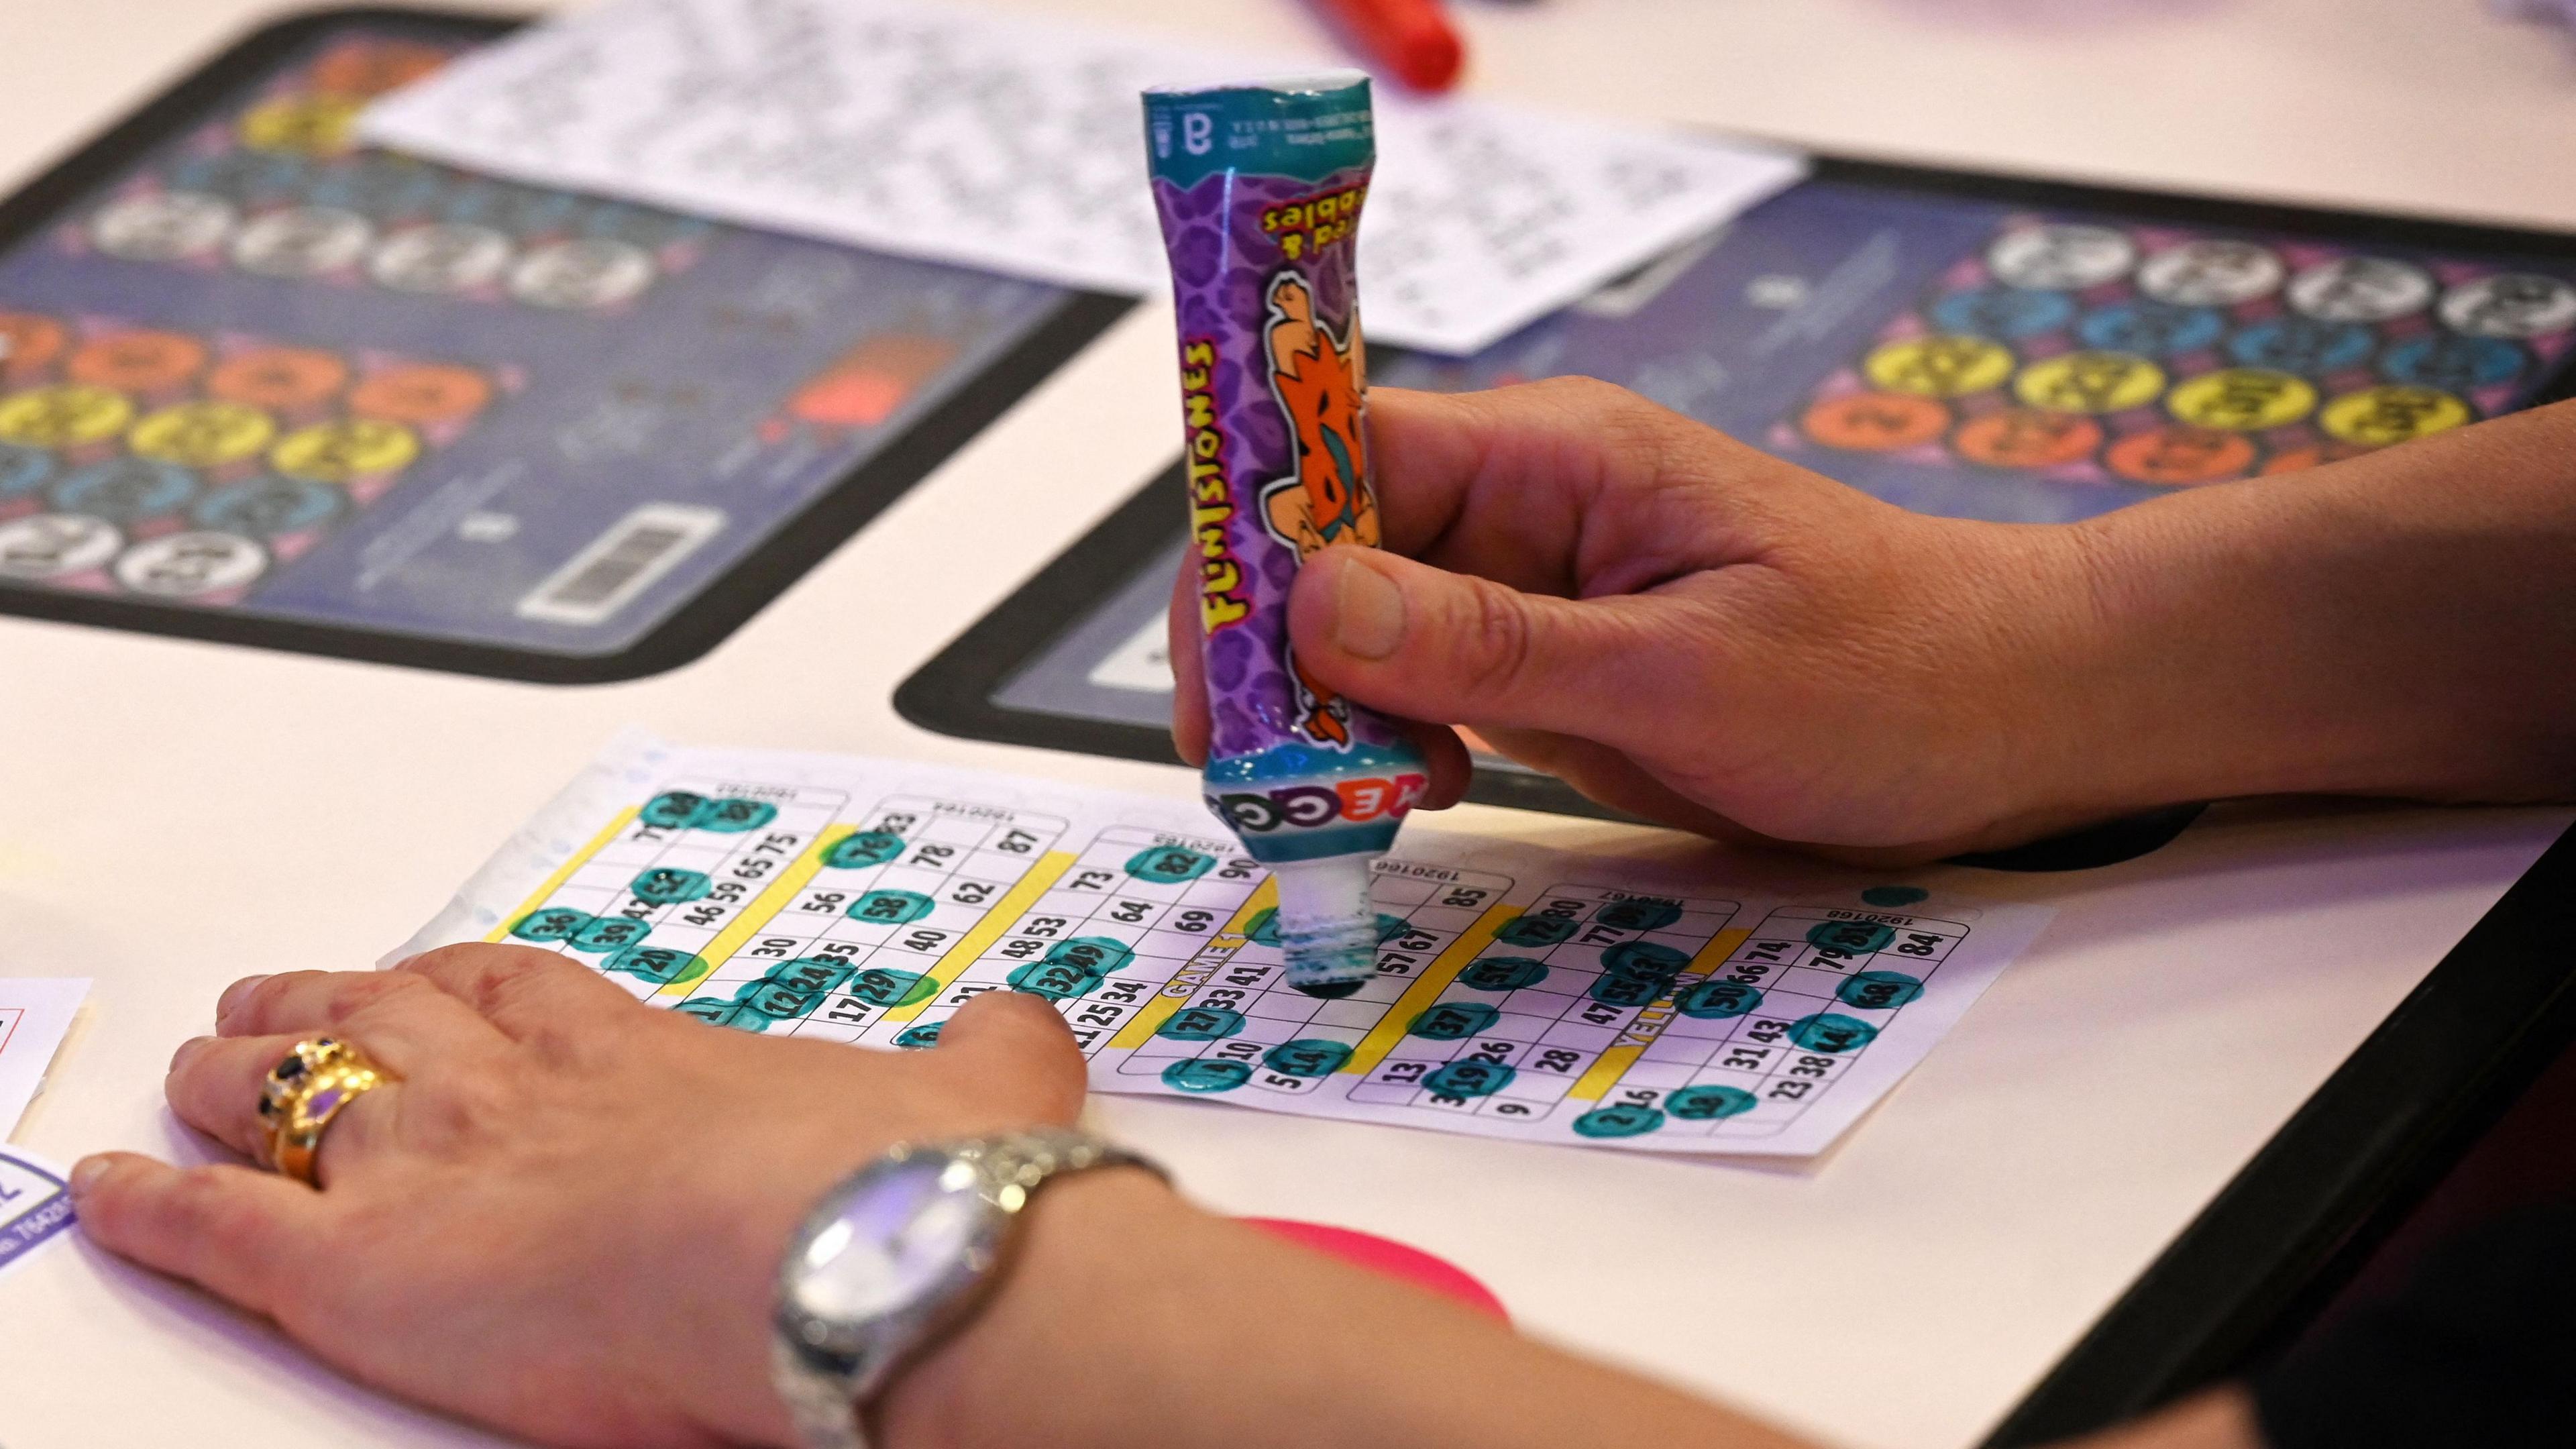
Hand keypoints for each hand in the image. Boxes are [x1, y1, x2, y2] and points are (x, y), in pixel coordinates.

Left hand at [69, 946, 1112, 1448]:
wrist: (857, 1250)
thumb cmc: (906, 1181)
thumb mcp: (986, 1086)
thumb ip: (989, 1048)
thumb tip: (1019, 1028)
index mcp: (653, 1052)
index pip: (530, 993)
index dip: (471, 982)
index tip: (443, 975)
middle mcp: (529, 1092)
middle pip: (390, 1022)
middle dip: (329, 1008)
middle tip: (282, 998)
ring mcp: (438, 1169)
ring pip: (292, 1099)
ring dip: (234, 1083)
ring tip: (196, 1069)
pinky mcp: (365, 1270)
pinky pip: (220, 1231)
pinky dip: (151, 1211)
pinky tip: (107, 1194)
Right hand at [1172, 378, 2125, 858]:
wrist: (2010, 719)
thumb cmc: (1888, 670)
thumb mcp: (1683, 669)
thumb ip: (1492, 643)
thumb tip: (1313, 602)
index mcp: (1554, 454)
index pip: (1343, 448)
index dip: (1255, 538)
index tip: (1221, 662)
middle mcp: (1521, 505)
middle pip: (1326, 546)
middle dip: (1273, 654)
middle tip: (1264, 776)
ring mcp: (1527, 587)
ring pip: (1356, 627)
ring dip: (1320, 713)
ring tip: (1341, 803)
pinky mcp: (1545, 663)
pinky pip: (1416, 686)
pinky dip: (1378, 746)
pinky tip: (1398, 798)